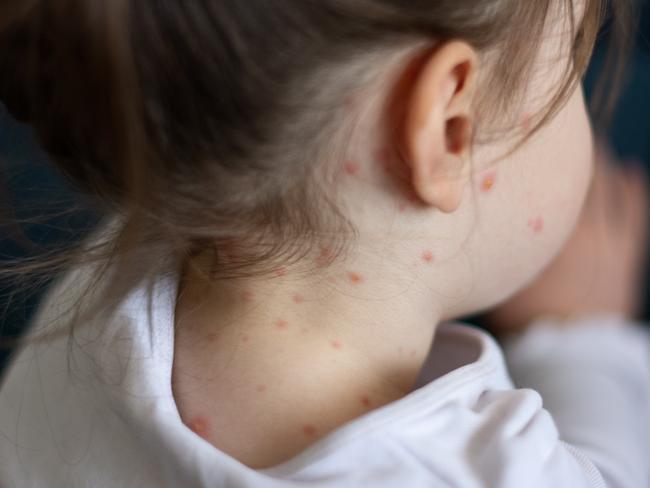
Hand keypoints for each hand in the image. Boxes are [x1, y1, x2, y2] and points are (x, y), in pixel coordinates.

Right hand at [484, 143, 648, 335]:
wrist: (568, 350)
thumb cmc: (525, 317)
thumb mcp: (497, 276)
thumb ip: (490, 246)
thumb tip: (472, 220)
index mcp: (544, 231)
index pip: (541, 182)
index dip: (536, 154)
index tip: (529, 134)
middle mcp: (577, 226)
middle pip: (578, 176)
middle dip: (571, 149)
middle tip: (562, 126)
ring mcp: (605, 238)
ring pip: (607, 186)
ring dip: (600, 162)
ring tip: (591, 142)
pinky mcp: (623, 252)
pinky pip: (632, 210)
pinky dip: (632, 188)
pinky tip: (630, 171)